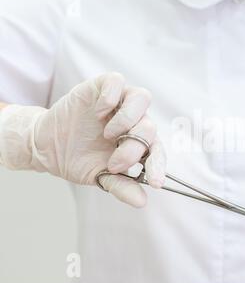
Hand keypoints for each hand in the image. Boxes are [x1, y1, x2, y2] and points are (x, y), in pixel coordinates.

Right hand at [0, 72, 165, 206]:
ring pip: (142, 97)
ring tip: (108, 134)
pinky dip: (111, 96)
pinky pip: (116, 81)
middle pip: (149, 127)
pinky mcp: (101, 88)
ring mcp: (119, 102)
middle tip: (115, 162)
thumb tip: (141, 202)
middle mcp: (133, 120)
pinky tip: (100, 112)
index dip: (158, 165)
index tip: (155, 183)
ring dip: (128, 119)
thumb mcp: (100, 176)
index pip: (157, 150)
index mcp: (138, 142)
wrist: (48, 146)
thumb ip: (121, 186)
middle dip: (134, 148)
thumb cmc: (79, 159)